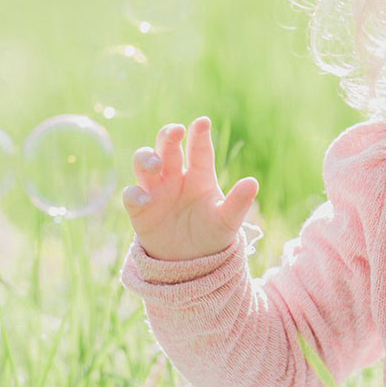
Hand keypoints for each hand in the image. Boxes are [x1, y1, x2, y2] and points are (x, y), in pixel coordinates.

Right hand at [121, 116, 259, 262]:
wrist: (190, 264)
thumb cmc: (211, 235)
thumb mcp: (227, 221)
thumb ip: (238, 203)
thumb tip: (253, 183)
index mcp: (199, 175)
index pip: (199, 150)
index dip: (199, 135)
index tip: (203, 122)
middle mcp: (175, 176)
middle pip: (167, 146)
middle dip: (168, 136)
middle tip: (175, 131)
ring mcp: (155, 190)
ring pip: (143, 163)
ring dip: (146, 158)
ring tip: (157, 165)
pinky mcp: (139, 209)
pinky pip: (131, 194)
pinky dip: (135, 193)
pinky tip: (145, 199)